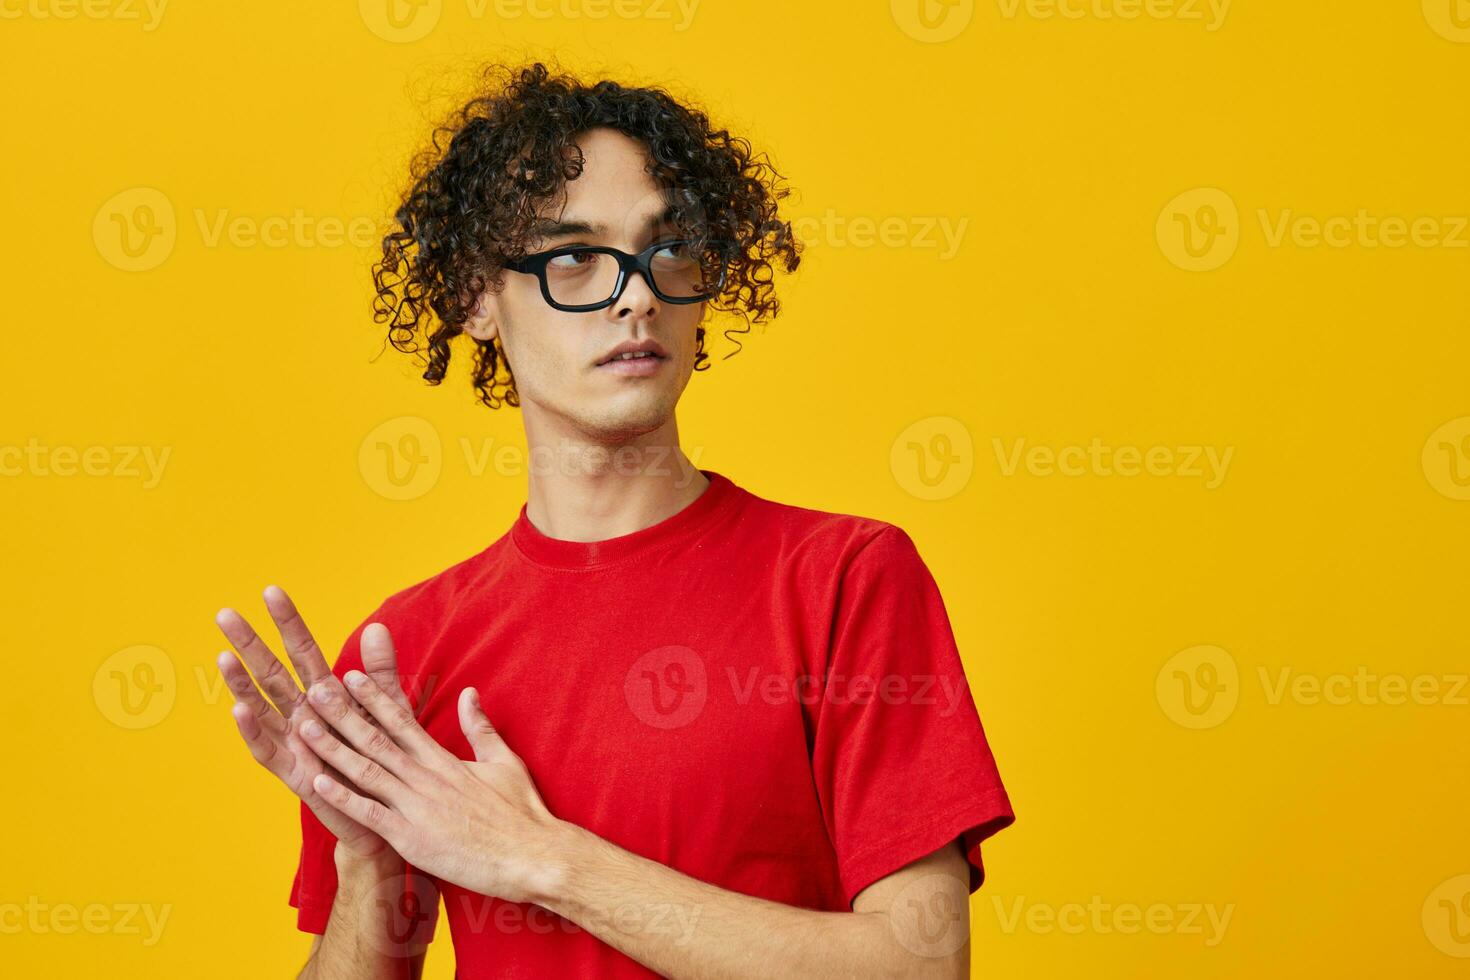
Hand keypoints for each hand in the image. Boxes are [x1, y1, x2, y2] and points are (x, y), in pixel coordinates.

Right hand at [214, 585, 413, 863]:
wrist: (384, 815)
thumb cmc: (382, 760)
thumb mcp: (388, 711)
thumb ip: (380, 673)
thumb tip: (378, 626)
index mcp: (327, 697)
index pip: (304, 652)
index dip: (289, 624)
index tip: (272, 591)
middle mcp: (303, 716)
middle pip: (273, 673)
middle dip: (252, 644)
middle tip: (225, 614)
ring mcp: (295, 744)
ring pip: (262, 708)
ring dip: (242, 684)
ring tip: (224, 657)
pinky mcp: (295, 774)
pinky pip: (268, 750)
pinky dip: (253, 730)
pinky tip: (239, 709)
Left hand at [295, 624, 567, 905]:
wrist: (532, 855)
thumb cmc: (522, 812)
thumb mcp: (504, 761)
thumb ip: (480, 727)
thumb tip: (469, 692)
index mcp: (443, 760)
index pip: (401, 721)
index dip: (373, 698)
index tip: (349, 677)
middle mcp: (425, 777)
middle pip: (375, 739)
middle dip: (342, 714)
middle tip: (314, 689)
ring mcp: (416, 807)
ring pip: (366, 771)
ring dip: (332, 748)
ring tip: (305, 726)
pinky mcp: (412, 838)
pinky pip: (370, 813)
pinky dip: (343, 797)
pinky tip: (317, 782)